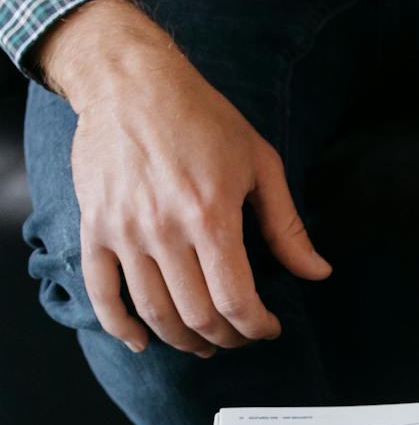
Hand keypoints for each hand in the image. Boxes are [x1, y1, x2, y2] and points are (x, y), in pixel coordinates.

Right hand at [40, 0, 329, 356]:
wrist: (130, 81)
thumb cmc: (204, 118)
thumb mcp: (261, 164)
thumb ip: (287, 227)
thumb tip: (318, 273)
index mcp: (211, 216)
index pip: (236, 301)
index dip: (257, 327)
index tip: (269, 328)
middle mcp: (164, 229)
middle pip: (197, 314)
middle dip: (227, 337)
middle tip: (241, 336)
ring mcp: (123, 230)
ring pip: (154, 311)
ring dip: (183, 340)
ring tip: (204, 343)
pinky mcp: (94, 226)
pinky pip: (100, 290)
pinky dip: (119, 324)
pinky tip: (141, 342)